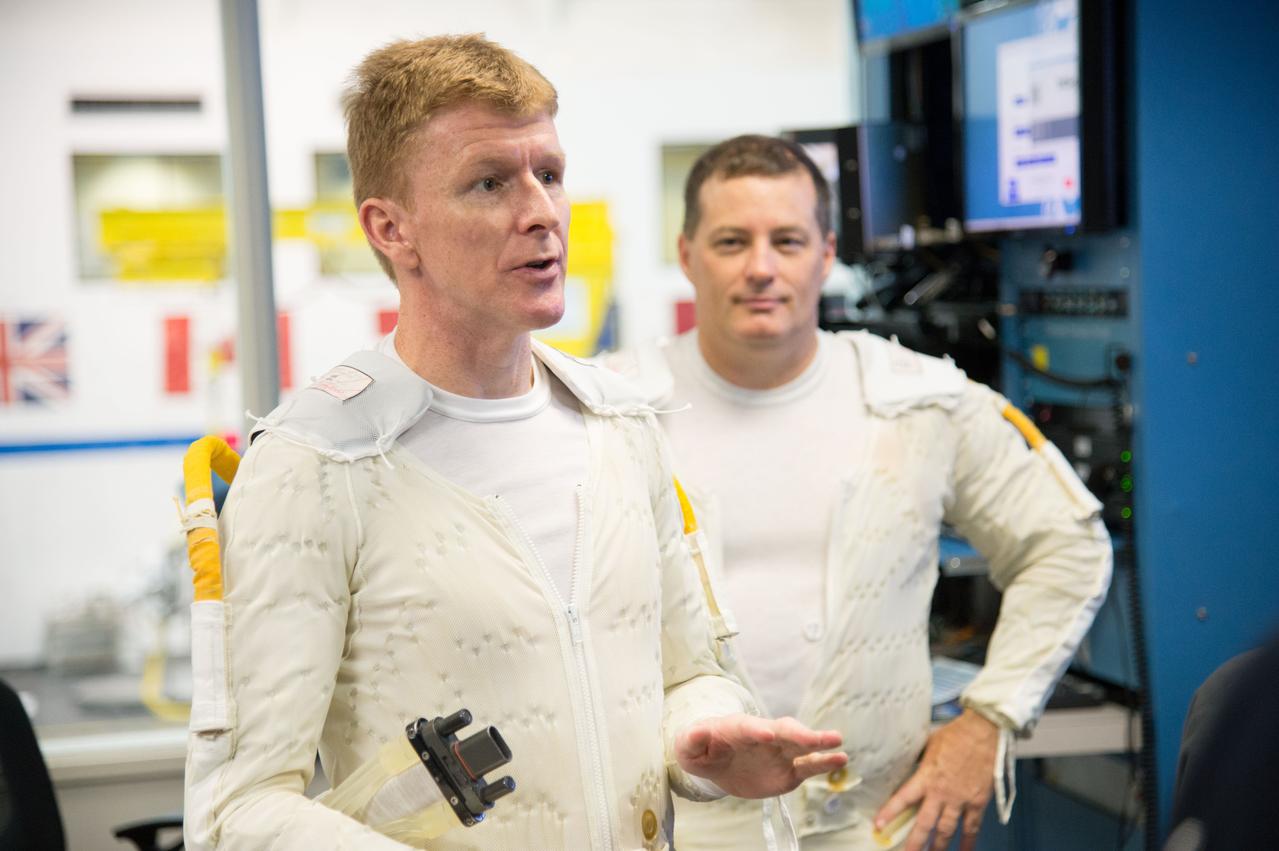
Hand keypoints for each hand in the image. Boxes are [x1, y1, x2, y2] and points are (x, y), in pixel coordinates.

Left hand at [674, 714, 846, 798]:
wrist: (716, 760)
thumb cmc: (701, 749)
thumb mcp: (688, 746)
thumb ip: (692, 739)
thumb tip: (697, 732)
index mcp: (738, 729)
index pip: (748, 728)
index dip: (757, 730)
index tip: (768, 735)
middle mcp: (764, 736)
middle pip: (783, 731)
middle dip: (798, 733)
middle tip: (815, 738)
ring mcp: (779, 752)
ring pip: (801, 745)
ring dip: (818, 743)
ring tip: (838, 742)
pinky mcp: (788, 769)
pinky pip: (808, 765)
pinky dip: (824, 763)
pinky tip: (841, 760)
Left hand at [874, 709, 999, 850]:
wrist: (984, 731)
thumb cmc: (956, 734)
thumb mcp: (929, 744)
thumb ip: (919, 759)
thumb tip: (908, 763)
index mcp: (926, 776)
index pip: (904, 798)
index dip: (890, 813)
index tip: (878, 826)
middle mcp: (941, 792)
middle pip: (925, 824)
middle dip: (914, 843)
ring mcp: (961, 799)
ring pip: (946, 830)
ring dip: (938, 846)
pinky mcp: (978, 802)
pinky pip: (972, 827)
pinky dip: (968, 842)